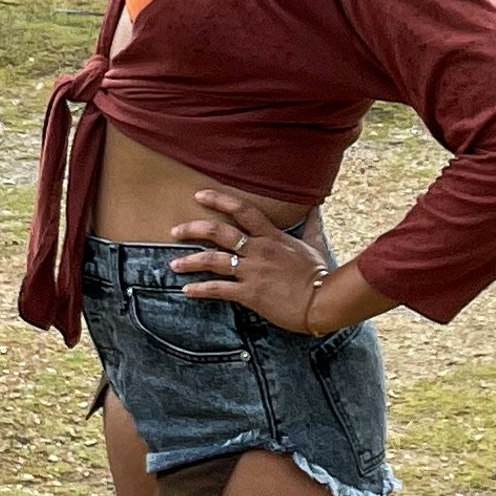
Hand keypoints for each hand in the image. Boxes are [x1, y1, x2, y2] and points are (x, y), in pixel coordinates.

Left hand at [174, 183, 327, 331]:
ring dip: (190, 261)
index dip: (219, 200)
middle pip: (218, 232)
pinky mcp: (250, 293)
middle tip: (175, 230)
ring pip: (213, 260)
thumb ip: (312, 224)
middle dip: (193, 229)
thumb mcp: (315, 244)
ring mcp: (252, 271)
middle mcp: (258, 250)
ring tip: (173, 264)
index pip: (242, 210)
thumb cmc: (319, 273)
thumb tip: (315, 206)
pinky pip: (219, 289)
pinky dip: (200, 290)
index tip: (200, 195)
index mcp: (271, 236)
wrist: (322, 301)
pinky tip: (186, 290)